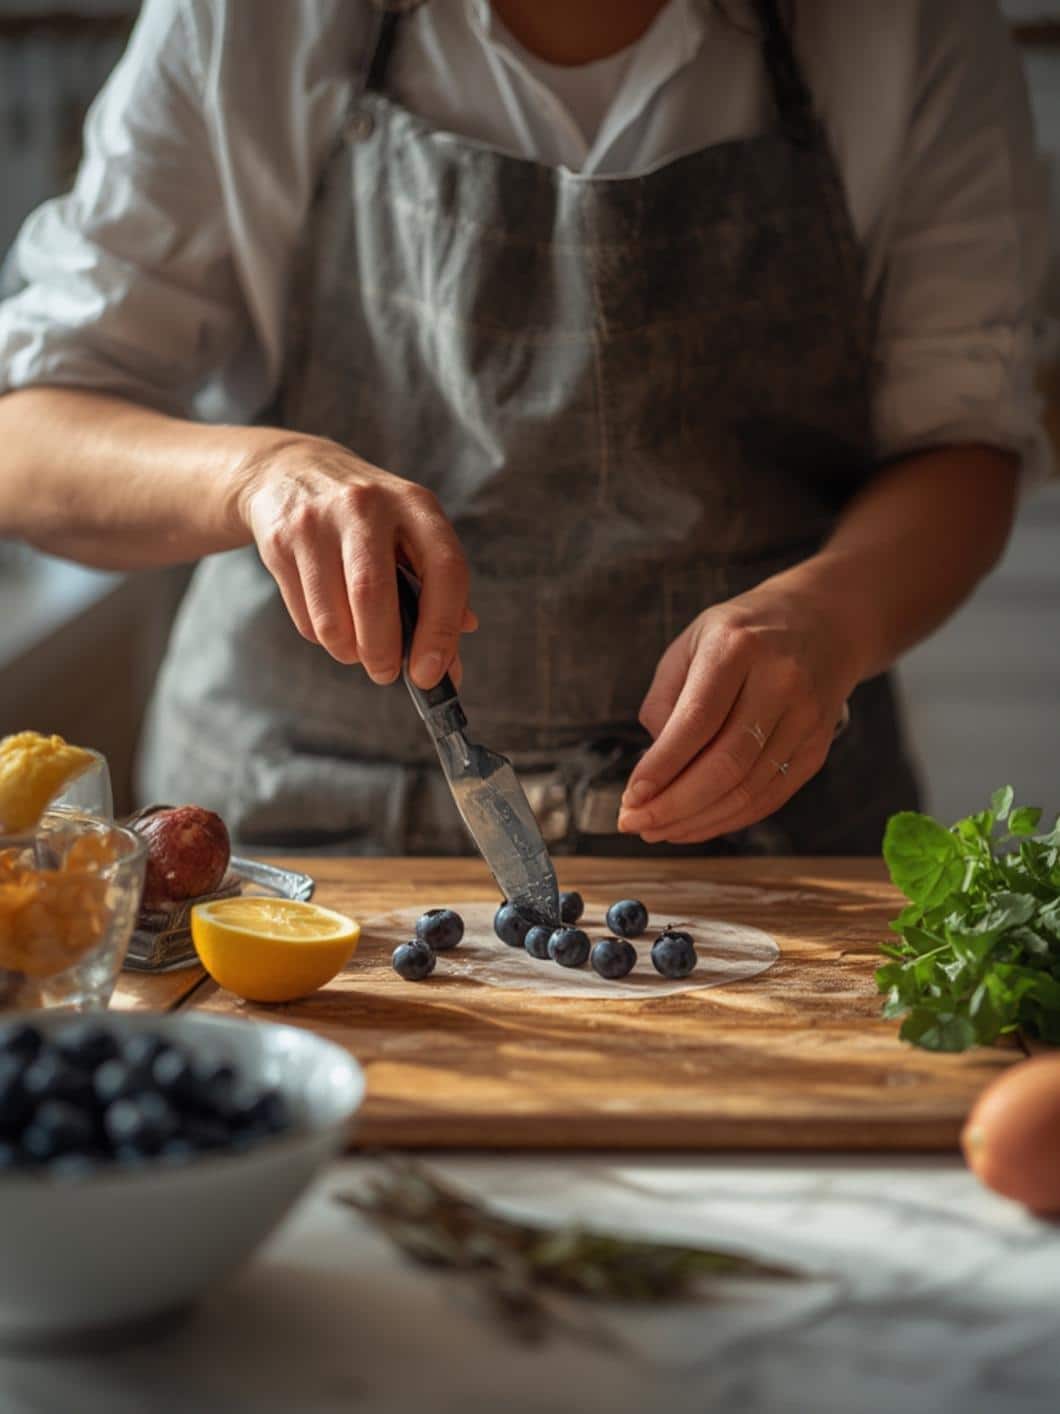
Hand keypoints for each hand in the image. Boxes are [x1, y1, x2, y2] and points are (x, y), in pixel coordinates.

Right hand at [233, 432, 475, 687]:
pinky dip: (322, 636)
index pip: (444, 571)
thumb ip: (435, 592)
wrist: (291, 470)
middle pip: (374, 594)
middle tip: (385, 674)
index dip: (441, 629)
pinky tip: (330, 622)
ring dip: (348, 650)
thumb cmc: (368, 517)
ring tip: (356, 651)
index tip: (431, 673)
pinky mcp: (280, 539)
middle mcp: (367, 505)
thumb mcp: (410, 533)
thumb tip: (449, 663)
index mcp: (415, 504)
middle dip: (382, 651)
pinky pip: (305, 615)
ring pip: (332, 616)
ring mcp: (317, 520)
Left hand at [617, 581, 860, 843]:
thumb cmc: (742, 634)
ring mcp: (805, 718)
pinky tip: (694, 825)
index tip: (631, 796)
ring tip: (657, 830)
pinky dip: (728, 820)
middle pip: (726, 764)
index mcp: (738, 647)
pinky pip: (770, 797)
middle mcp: (780, 682)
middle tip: (634, 822)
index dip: (662, 766)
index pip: (698, 720)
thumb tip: (654, 765)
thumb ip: (665, 698)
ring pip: (748, 789)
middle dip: (673, 805)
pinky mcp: (817, 747)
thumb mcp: (692, 642)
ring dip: (696, 821)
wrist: (824, 622)